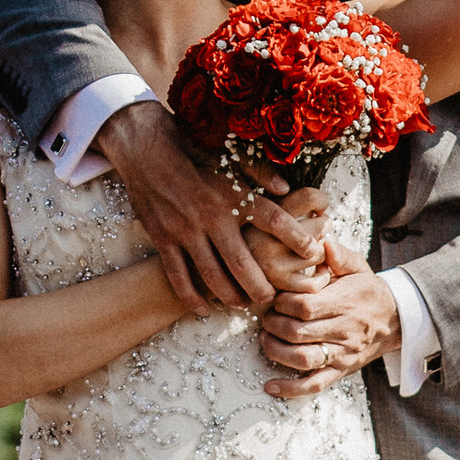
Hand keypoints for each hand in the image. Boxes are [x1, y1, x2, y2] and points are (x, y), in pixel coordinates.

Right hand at [100, 104, 318, 311]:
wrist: (146, 150)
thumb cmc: (195, 152)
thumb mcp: (231, 154)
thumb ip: (260, 171)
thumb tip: (286, 190)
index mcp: (232, 194)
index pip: (273, 220)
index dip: (296, 239)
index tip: (312, 252)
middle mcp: (211, 216)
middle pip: (243, 263)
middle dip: (261, 288)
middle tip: (273, 299)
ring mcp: (185, 231)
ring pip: (212, 276)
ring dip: (231, 296)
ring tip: (244, 304)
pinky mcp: (163, 240)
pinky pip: (179, 277)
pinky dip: (191, 297)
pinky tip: (204, 309)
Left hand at [259, 231, 401, 397]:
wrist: (395, 320)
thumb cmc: (368, 290)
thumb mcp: (358, 266)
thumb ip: (339, 255)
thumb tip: (322, 243)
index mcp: (344, 302)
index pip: (305, 306)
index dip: (282, 303)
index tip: (274, 297)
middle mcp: (344, 330)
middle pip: (298, 332)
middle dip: (273, 325)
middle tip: (265, 317)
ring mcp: (342, 354)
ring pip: (303, 359)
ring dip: (276, 351)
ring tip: (265, 339)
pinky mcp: (340, 371)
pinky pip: (315, 385)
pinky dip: (291, 389)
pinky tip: (271, 386)